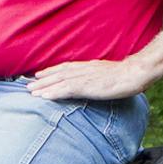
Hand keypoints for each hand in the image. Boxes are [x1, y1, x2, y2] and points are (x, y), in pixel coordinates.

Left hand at [27, 58, 149, 101]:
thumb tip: (98, 82)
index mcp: (89, 66)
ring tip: (30, 91)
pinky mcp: (87, 86)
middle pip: (58, 73)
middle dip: (42, 79)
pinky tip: (43, 97)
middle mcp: (83, 69)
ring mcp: (84, 77)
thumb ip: (100, 76)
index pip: (66, 68)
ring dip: (43, 86)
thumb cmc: (128, 75)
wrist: (135, 72)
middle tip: (27, 84)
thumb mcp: (110, 73)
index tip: (39, 74)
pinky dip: (53, 92)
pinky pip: (66, 89)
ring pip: (58, 81)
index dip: (51, 71)